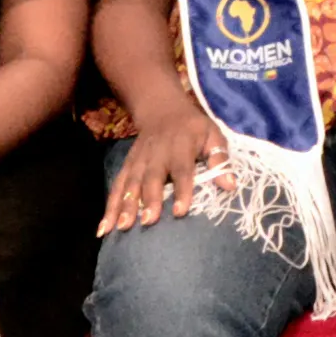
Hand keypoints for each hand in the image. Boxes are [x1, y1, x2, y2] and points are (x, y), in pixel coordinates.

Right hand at [106, 95, 229, 232]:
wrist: (161, 109)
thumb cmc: (193, 128)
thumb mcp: (212, 135)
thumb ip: (220, 159)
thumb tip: (231, 185)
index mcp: (181, 147)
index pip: (182, 170)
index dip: (181, 190)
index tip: (180, 211)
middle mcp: (156, 154)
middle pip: (152, 178)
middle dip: (148, 200)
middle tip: (148, 221)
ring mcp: (138, 161)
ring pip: (130, 183)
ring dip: (124, 205)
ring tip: (121, 227)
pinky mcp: (127, 166)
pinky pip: (116, 186)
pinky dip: (109, 206)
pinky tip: (104, 227)